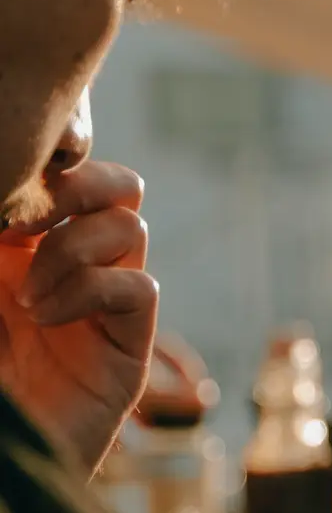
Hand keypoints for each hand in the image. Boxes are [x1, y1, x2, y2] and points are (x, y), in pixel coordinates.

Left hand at [0, 161, 153, 469]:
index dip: (46, 165)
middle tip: (29, 222)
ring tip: (29, 298)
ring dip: (76, 249)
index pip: (64, 174)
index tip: (8, 190)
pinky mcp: (128, 346)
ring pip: (131, 227)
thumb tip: (13, 186)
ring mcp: (101, 305)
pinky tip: (47, 319)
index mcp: (17, 243)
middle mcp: (64, 265)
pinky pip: (139, 287)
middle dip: (78, 188)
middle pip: (116, 186)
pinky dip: (93, 291)